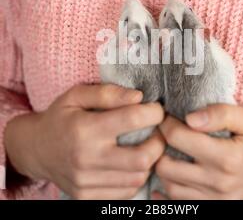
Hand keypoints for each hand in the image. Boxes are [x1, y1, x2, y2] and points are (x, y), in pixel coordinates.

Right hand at [4, 84, 164, 198]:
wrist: (36, 149)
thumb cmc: (60, 117)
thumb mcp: (76, 95)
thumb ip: (107, 93)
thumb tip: (139, 97)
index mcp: (85, 129)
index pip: (132, 119)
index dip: (154, 112)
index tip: (156, 110)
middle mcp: (86, 158)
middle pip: (142, 158)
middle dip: (159, 143)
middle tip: (157, 132)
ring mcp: (86, 182)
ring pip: (137, 178)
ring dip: (149, 162)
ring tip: (144, 147)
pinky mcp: (86, 196)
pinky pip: (125, 192)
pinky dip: (135, 177)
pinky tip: (130, 164)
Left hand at [154, 104, 242, 199]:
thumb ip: (221, 114)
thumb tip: (190, 117)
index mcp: (226, 157)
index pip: (178, 137)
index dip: (166, 123)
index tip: (167, 115)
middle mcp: (218, 182)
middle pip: (167, 166)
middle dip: (158, 146)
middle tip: (162, 133)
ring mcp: (217, 199)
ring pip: (170, 188)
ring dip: (162, 168)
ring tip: (166, 151)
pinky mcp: (218, 207)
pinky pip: (183, 206)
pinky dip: (168, 194)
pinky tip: (166, 180)